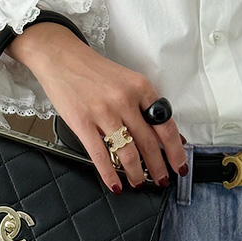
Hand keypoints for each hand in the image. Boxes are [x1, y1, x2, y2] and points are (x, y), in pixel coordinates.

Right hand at [7, 23, 188, 193]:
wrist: (61, 57)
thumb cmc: (94, 71)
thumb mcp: (128, 81)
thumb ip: (146, 106)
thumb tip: (166, 135)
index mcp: (140, 87)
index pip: (166, 125)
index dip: (176, 150)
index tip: (180, 165)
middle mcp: (124, 99)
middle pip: (149, 143)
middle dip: (158, 168)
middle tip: (162, 181)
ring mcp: (103, 111)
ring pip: (127, 152)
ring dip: (136, 173)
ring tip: (139, 183)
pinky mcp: (82, 122)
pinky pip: (100, 155)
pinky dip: (109, 174)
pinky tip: (115, 183)